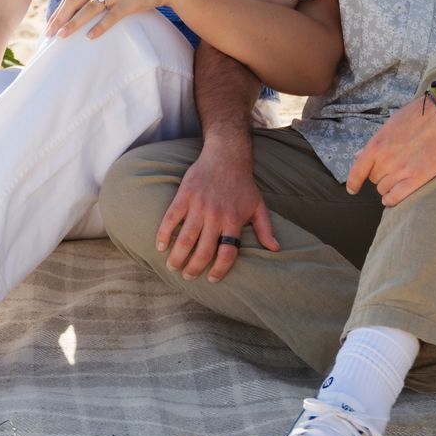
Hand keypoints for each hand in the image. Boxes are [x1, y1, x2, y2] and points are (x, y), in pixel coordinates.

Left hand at [48, 0, 188, 38]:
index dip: (59, 10)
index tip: (49, 25)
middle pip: (76, 0)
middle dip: (61, 17)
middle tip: (49, 34)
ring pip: (90, 8)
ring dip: (74, 23)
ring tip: (63, 36)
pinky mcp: (130, 2)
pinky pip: (112, 16)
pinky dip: (100, 27)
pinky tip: (89, 38)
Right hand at [156, 138, 279, 282]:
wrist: (226, 156)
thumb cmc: (243, 184)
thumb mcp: (258, 206)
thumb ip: (265, 229)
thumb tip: (276, 249)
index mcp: (234, 220)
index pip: (227, 253)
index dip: (219, 270)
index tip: (212, 279)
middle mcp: (216, 216)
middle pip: (203, 250)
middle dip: (194, 268)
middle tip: (189, 277)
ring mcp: (198, 206)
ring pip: (186, 238)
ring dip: (177, 257)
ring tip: (173, 267)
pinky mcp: (184, 196)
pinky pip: (171, 219)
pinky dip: (164, 234)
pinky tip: (160, 246)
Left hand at [345, 95, 435, 206]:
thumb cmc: (418, 116)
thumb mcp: (390, 125)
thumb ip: (375, 143)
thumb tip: (359, 155)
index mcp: (376, 145)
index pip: (357, 170)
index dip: (353, 182)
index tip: (352, 189)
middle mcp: (385, 160)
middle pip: (373, 179)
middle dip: (380, 175)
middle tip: (391, 169)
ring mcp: (401, 171)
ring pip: (383, 189)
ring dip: (387, 186)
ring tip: (397, 179)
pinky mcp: (417, 178)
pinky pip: (396, 197)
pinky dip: (392, 199)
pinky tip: (393, 197)